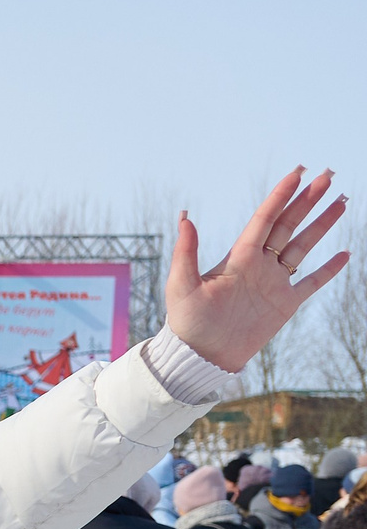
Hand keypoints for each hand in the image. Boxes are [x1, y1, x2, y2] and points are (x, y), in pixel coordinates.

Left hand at [163, 169, 349, 372]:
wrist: (201, 356)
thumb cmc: (187, 322)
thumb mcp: (182, 285)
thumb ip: (186, 252)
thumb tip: (184, 216)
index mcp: (238, 257)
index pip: (265, 218)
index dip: (281, 195)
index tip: (298, 172)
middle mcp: (259, 265)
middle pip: (289, 225)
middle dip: (308, 200)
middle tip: (328, 175)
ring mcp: (274, 283)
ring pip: (304, 247)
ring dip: (323, 224)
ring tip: (341, 201)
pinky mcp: (284, 304)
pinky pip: (311, 283)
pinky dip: (328, 270)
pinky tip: (345, 254)